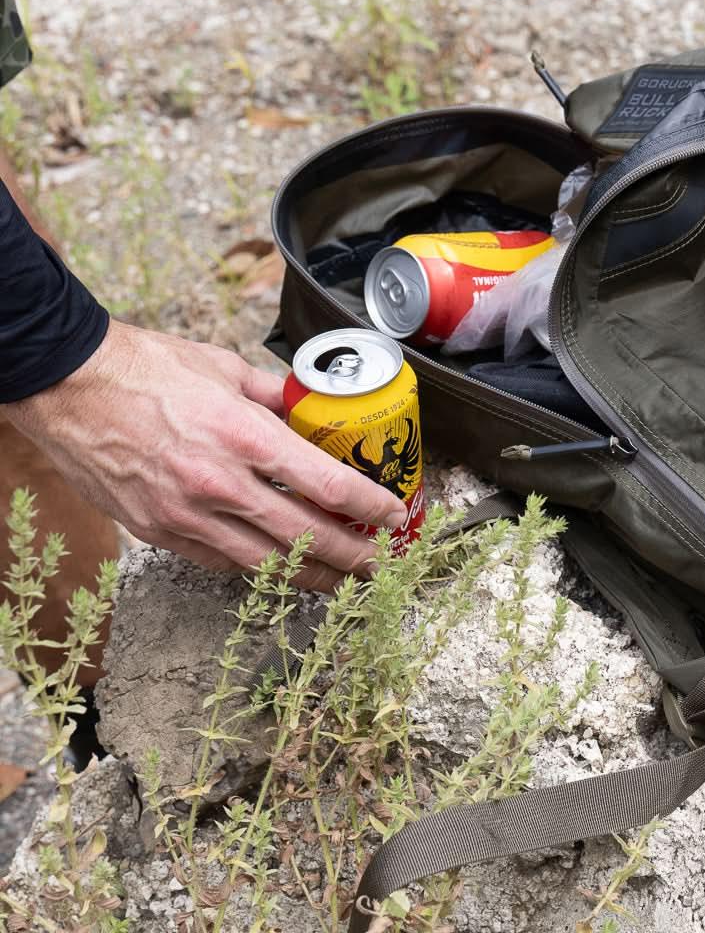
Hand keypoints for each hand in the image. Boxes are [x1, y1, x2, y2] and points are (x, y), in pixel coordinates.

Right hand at [2, 320, 408, 591]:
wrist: (68, 388)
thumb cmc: (146, 369)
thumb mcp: (226, 368)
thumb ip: (275, 397)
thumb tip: (309, 410)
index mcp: (245, 436)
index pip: (327, 486)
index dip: (369, 507)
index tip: (393, 515)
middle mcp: (220, 484)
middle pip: (305, 536)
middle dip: (352, 555)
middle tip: (380, 563)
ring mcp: (186, 515)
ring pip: (265, 563)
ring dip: (310, 576)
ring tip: (341, 579)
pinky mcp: (159, 532)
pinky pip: (221, 561)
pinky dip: (257, 568)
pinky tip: (280, 567)